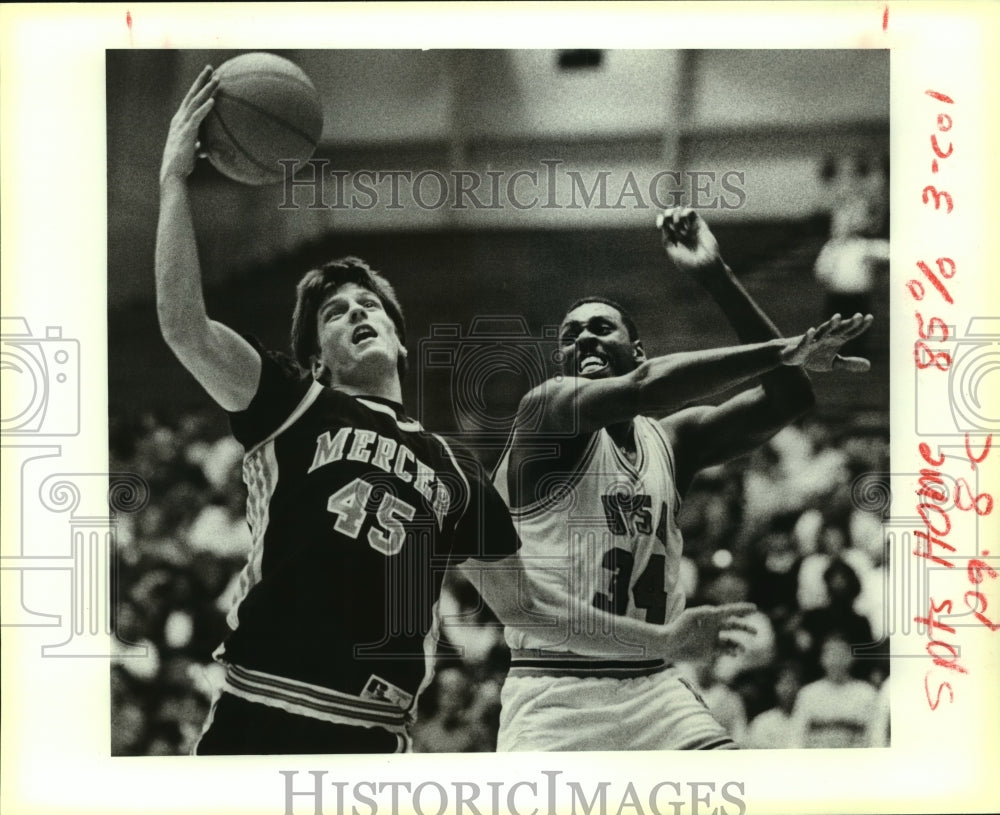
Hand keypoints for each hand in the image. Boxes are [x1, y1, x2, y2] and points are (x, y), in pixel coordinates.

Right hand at [159, 65, 218, 185]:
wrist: (173, 173)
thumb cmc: (182, 164)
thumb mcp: (192, 151)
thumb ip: (198, 146)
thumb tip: (205, 149)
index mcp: (181, 120)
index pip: (191, 99)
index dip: (198, 86)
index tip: (207, 75)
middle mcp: (180, 118)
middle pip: (192, 94)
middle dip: (202, 80)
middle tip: (211, 67)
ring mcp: (182, 124)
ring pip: (196, 102)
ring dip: (207, 90)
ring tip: (217, 79)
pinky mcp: (187, 132)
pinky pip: (197, 117)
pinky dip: (205, 108)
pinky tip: (213, 101)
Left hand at [655, 602, 757, 662]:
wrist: (669, 646)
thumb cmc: (677, 628)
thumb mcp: (689, 616)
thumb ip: (702, 612)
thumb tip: (714, 610)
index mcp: (711, 617)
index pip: (729, 611)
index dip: (742, 609)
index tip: (754, 608)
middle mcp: (715, 627)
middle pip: (734, 626)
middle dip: (745, 628)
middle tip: (756, 632)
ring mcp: (714, 640)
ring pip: (732, 641)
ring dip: (739, 644)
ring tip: (741, 649)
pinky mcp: (711, 652)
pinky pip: (726, 652)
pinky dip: (732, 652)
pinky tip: (733, 653)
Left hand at [657, 207, 723, 274]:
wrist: (705, 266)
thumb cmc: (688, 263)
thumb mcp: (672, 252)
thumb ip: (667, 238)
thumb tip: (663, 224)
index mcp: (673, 238)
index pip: (664, 223)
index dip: (660, 220)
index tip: (659, 226)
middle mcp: (681, 231)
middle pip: (671, 215)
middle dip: (667, 214)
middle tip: (667, 219)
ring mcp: (690, 227)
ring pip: (680, 211)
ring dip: (676, 214)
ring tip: (677, 225)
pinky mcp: (699, 225)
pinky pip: (691, 212)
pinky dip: (685, 212)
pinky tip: (683, 219)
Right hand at [781, 313, 874, 372]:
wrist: (791, 356)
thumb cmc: (813, 357)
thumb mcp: (833, 363)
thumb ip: (849, 363)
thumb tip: (869, 366)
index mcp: (835, 339)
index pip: (850, 332)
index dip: (860, 326)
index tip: (870, 317)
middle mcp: (826, 337)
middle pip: (839, 329)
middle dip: (848, 323)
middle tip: (858, 316)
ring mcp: (813, 340)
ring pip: (823, 331)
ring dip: (830, 324)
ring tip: (837, 317)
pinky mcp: (801, 346)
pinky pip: (805, 341)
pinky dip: (808, 336)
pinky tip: (811, 331)